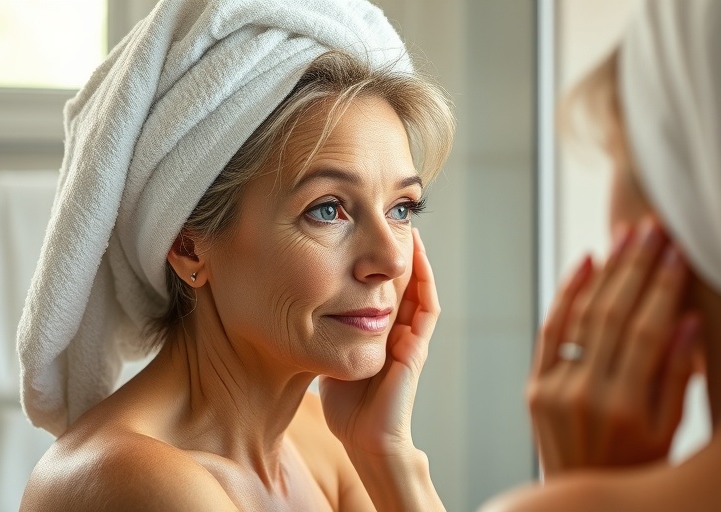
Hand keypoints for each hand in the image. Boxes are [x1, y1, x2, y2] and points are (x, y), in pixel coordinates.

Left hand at [319, 227, 438, 457]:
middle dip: (398, 252)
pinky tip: (418, 257)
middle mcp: (399, 331)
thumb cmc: (346, 407)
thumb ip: (321, 336)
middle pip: (404, 282)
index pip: (383, 288)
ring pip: (420, 288)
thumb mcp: (328, 358)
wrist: (365, 438)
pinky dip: (425, 280)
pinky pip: (427, 307)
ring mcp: (412, 338)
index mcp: (380, 333)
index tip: (367, 233)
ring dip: (417, 258)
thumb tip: (293, 313)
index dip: (379, 261)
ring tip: (409, 228)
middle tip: (391, 219)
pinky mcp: (417, 347)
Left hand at [527, 217, 700, 476]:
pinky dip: (566, 294)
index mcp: (627, 408)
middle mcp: (586, 394)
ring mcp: (554, 388)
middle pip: (614, 314)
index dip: (665, 287)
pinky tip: (585, 261)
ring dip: (606, 271)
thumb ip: (677, 378)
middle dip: (637, 266)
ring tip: (627, 236)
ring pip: (582, 316)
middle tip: (654, 228)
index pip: (648, 331)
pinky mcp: (534, 386)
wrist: (577, 498)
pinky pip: (551, 330)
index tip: (680, 251)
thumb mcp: (669, 433)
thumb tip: (688, 319)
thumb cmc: (637, 468)